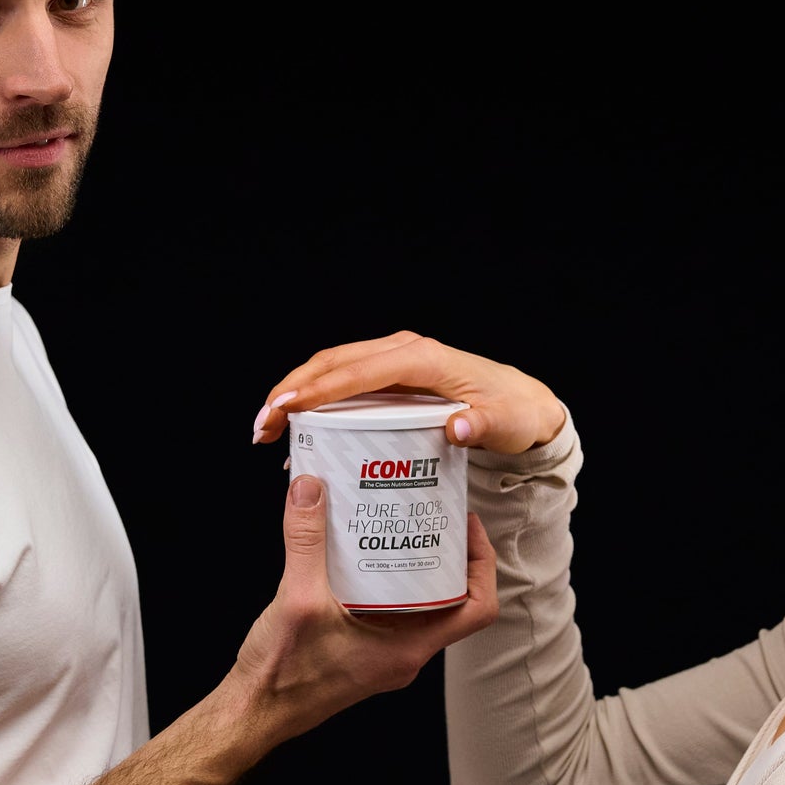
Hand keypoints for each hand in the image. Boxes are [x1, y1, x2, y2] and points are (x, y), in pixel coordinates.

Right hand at [227, 475, 499, 743]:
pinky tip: (360, 555)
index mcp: (408, 648)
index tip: (466, 527)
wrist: (253, 711)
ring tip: (397, 525)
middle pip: (450, 599)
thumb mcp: (295, 599)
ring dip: (412, 565)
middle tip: (429, 514)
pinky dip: (384, 581)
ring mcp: (385, 654)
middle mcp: (405, 653)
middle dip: (445, 554)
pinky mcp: (364, 651)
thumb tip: (310, 490)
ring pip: (418, 604)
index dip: (482, 563)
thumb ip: (306, 541)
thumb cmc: (281, 676)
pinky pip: (389, 611)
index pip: (477, 609)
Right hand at [249, 331, 566, 454]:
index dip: (321, 388)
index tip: (286, 409)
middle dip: (292, 391)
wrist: (522, 403)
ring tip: (267, 431)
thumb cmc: (513, 412)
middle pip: (333, 363)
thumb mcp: (507, 423)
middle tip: (262, 428)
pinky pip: (341, 382)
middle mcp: (403, 352)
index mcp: (423, 359)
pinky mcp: (388, 376)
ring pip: (330, 369)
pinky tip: (295, 432)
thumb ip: (485, 425)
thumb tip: (460, 428)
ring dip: (295, 394)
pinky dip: (312, 400)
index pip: (361, 371)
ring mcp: (392, 362)